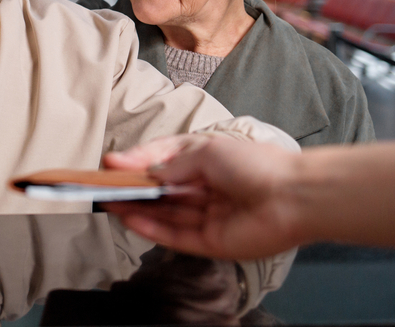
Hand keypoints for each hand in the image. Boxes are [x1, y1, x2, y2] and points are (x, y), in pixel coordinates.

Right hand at [102, 138, 303, 259]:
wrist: (292, 196)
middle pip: (162, 192)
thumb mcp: (206, 152)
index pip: (164, 162)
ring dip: (136, 209)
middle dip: (133, 188)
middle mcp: (205, 189)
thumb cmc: (255, 164)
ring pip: (164, 214)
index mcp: (207, 162)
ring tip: (108, 202)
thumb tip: (144, 172)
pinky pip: (175, 236)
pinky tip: (131, 219)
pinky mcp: (210, 242)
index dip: (138, 163)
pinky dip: (151, 228)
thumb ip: (172, 166)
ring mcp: (207, 217)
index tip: (111, 164)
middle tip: (102, 186)